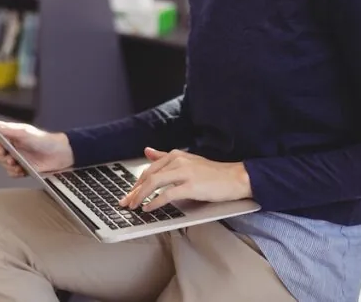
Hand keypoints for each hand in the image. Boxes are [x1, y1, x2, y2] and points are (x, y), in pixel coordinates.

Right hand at [0, 119, 73, 177]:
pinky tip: (23, 170)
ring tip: (19, 165)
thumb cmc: (44, 140)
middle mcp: (10, 145)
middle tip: (12, 159)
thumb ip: (7, 129)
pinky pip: (10, 173)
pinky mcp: (20, 168)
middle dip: (2, 158)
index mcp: (9, 134)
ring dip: (9, 166)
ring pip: (2, 164)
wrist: (59, 154)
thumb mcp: (25, 132)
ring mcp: (15, 157)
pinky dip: (15, 173)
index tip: (0, 149)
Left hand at [119, 147, 250, 211]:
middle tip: (125, 202)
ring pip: (154, 182)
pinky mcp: (191, 186)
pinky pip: (167, 194)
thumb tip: (147, 151)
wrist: (235, 177)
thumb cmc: (213, 173)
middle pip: (148, 175)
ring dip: (140, 196)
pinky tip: (148, 208)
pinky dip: (155, 202)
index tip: (128, 193)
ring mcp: (184, 173)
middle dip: (134, 190)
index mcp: (176, 155)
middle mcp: (178, 161)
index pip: (149, 169)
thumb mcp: (187, 160)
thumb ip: (166, 157)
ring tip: (133, 206)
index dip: (136, 182)